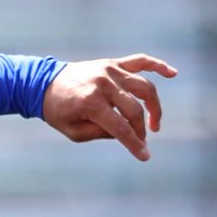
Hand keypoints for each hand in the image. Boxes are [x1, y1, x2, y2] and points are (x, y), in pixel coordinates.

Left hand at [41, 55, 177, 160]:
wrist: (44, 84)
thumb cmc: (58, 112)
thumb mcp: (74, 132)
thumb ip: (101, 133)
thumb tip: (126, 132)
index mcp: (91, 102)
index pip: (120, 127)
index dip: (134, 143)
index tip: (145, 156)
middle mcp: (103, 83)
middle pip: (134, 109)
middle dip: (141, 129)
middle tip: (142, 140)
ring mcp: (110, 70)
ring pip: (143, 87)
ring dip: (154, 106)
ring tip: (154, 123)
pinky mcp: (112, 63)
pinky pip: (140, 61)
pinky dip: (157, 66)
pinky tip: (173, 73)